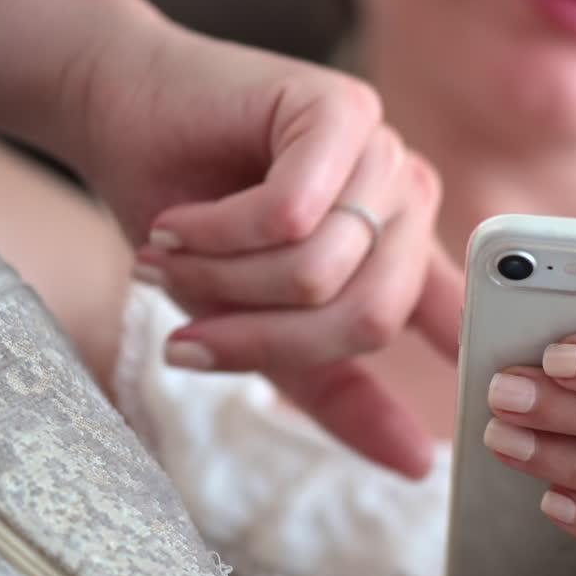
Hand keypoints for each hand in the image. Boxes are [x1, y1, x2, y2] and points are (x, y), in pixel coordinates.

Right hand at [62, 18, 459, 476]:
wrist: (117, 118)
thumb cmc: (190, 228)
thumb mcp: (262, 326)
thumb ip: (337, 389)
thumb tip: (419, 466)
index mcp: (402, 247)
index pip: (447, 324)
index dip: (458, 371)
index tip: (446, 443)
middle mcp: (406, 200)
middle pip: (370, 318)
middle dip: (263, 340)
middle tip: (188, 338)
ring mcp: (382, 153)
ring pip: (322, 271)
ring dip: (224, 281)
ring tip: (174, 261)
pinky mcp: (342, 110)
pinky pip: (291, 215)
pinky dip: (218, 234)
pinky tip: (180, 224)